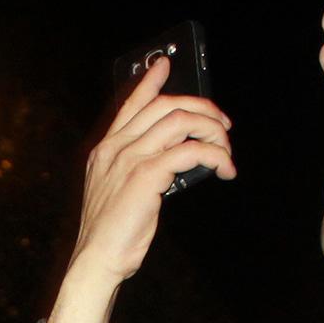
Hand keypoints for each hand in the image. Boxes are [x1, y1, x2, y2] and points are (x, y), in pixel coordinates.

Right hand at [46, 56, 234, 322]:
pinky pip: (190, 151)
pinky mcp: (146, 175)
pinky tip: (224, 169)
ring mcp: (130, 158)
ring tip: (226, 150)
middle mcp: (116, 147)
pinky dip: (214, 155)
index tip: (165, 64)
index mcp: (107, 149)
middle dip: (202, 109)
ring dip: (213, 131)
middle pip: (166, 106)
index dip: (150, 82)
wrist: (97, 258)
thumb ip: (141, 170)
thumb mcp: (121, 192)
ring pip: (181, 122)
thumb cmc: (112, 233)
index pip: (131, 105)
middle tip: (223, 125)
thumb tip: (177, 161)